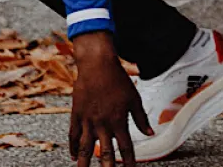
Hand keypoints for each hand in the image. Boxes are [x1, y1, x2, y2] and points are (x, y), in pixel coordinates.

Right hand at [70, 33, 151, 166]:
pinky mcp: (76, 115)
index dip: (129, 161)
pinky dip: (72, 147)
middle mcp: (102, 124)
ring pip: (84, 148)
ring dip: (83, 163)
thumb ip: (141, 118)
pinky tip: (73, 157)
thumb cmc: (118, 81)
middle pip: (104, 152)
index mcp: (118, 121)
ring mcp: (87, 121)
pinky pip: (72, 135)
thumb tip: (150, 133)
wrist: (97, 66)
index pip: (126, 147)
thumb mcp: (134, 99)